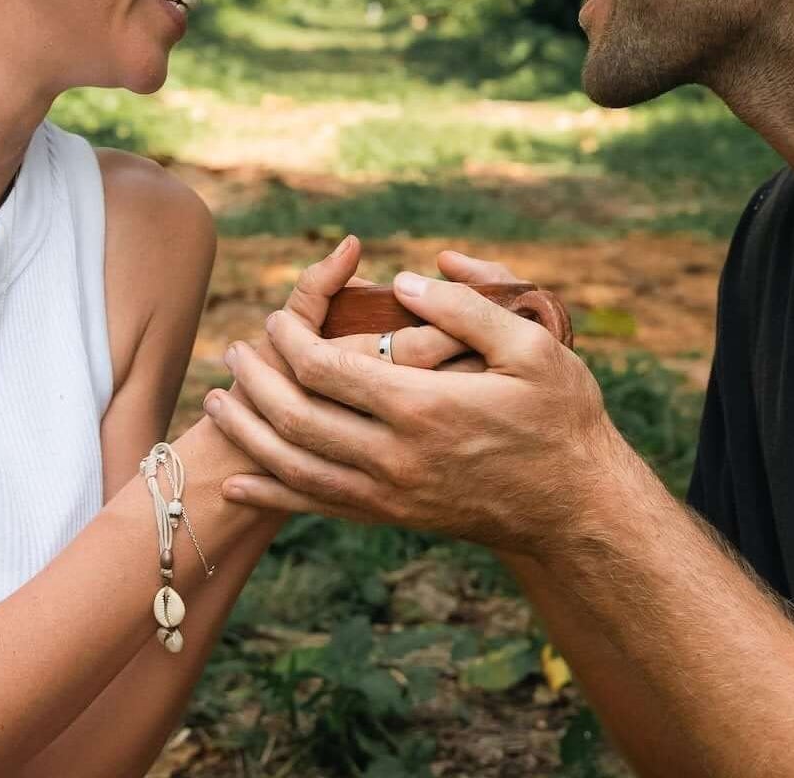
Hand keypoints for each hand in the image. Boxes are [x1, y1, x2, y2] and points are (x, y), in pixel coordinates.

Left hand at [204, 250, 628, 556]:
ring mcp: (390, 493)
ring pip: (295, 466)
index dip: (288, 340)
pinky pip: (318, 505)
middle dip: (256, 382)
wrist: (575, 505)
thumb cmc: (560, 416)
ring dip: (250, 433)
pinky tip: (240, 479)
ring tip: (218, 401)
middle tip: (233, 352)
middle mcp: (395, 456)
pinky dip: (273, 491)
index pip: (325, 369)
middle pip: (296, 418)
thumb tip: (408, 277)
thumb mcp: (532, 344)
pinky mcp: (393, 516)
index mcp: (421, 406)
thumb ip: (467, 306)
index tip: (275, 316)